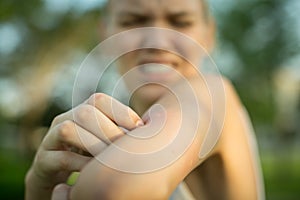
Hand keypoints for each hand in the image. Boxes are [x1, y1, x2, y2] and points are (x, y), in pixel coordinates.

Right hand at [25, 93, 142, 199]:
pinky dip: (81, 164)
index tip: (140, 129)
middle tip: (126, 148)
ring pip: (69, 129)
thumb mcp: (105, 140)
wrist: (58, 176)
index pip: (99, 100)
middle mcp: (65, 119)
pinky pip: (60, 157)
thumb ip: (120, 131)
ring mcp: (51, 139)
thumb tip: (151, 126)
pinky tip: (94, 173)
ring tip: (110, 160)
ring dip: (94, 145)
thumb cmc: (89, 155)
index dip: (121, 112)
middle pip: (86, 112)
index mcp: (81, 111)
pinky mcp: (43, 160)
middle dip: (110, 130)